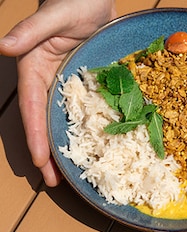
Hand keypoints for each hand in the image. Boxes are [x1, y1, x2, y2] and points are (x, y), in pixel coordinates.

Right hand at [0, 0, 115, 186]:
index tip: (41, 162)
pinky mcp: (89, 82)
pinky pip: (88, 108)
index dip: (35, 136)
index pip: (34, 108)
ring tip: (75, 172)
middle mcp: (52, 80)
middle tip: (56, 181)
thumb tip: (3, 48)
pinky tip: (98, 144)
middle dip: (50, 151)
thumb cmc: (75, 0)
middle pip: (48, 121)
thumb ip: (32, 31)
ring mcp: (71, 83)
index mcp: (37, 68)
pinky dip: (90, 128)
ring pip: (67, 120)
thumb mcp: (55, 15)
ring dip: (71, 145)